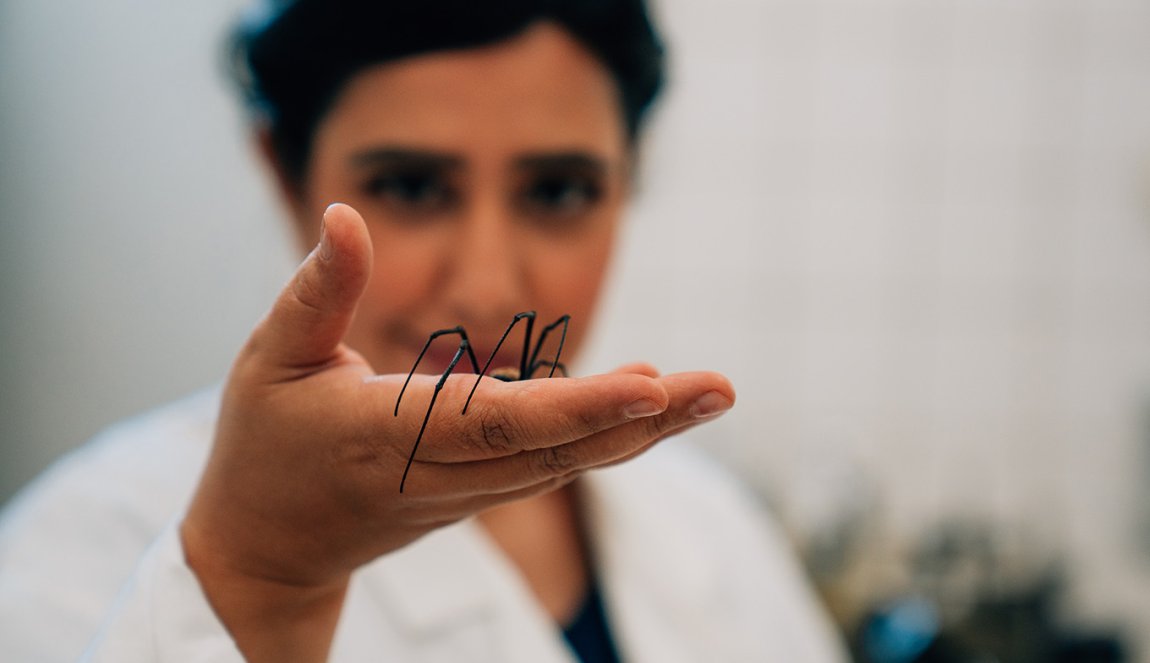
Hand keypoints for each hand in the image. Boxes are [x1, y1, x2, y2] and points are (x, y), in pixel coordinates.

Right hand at [180, 204, 733, 661]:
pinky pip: (555, 464)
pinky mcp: (479, 493)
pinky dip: (609, 436)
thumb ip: (318, 290)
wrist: (268, 552)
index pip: (497, 419)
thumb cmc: (265, 447)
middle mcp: (443, 473)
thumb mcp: (270, 360)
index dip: (578, 405)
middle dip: (648, 419)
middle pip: (558, 448)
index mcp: (389, 438)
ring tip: (711, 392)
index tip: (651, 382)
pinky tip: (655, 404)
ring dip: (645, 430)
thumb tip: (347, 212)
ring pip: (568, 462)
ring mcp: (467, 492)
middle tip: (722, 387)